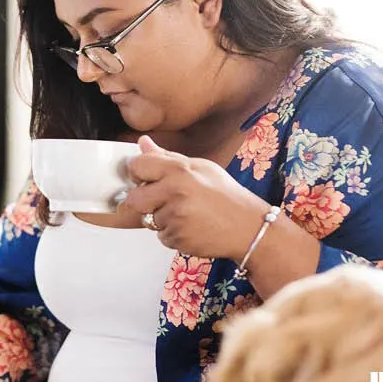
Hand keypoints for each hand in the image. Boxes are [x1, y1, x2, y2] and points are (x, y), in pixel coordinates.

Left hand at [119, 135, 267, 259]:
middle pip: (135, 198)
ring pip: (149, 219)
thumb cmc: (226, 196)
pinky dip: (172, 233)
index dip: (137, 173)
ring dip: (161, 219)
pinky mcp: (177, 238)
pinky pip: (161, 236)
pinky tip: (191, 227)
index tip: (143, 177)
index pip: (137, 166)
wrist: (248, 227)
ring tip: (186, 214)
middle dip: (144, 201)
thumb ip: (167, 157)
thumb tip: (142, 143)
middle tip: (162, 200)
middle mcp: (174, 192)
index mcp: (179, 170)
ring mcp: (175, 217)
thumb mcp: (200, 167)